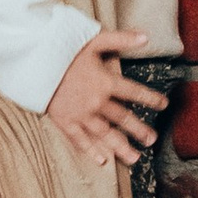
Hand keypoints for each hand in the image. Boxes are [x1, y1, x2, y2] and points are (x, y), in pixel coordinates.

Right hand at [46, 30, 166, 169]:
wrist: (34, 60)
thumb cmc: (64, 49)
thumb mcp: (94, 40)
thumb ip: (121, 39)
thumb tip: (146, 36)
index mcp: (106, 82)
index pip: (135, 92)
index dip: (151, 98)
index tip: (163, 104)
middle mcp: (96, 101)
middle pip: (123, 119)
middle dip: (140, 130)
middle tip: (152, 140)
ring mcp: (81, 114)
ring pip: (105, 134)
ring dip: (121, 147)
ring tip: (135, 158)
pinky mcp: (65, 121)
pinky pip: (80, 140)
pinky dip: (91, 150)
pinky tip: (103, 160)